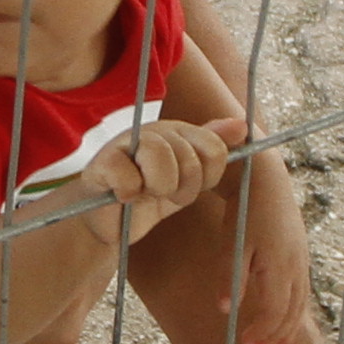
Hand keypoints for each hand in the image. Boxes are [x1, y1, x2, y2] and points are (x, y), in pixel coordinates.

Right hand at [87, 111, 245, 233]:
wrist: (108, 218)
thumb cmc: (148, 196)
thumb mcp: (187, 177)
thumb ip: (211, 149)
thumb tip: (242, 125)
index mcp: (178, 132)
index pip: (214, 149)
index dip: (206, 177)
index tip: (188, 188)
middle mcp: (154, 131)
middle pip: (189, 158)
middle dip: (181, 189)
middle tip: (162, 195)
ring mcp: (125, 143)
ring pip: (159, 157)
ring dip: (156, 188)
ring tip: (144, 193)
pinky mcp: (101, 163)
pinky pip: (127, 176)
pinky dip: (128, 193)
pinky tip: (123, 196)